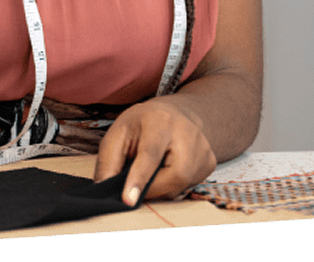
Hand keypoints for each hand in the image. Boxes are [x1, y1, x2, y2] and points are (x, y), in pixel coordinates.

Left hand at [93, 98, 216, 205]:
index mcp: (159, 121)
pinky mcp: (210, 161)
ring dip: (162, 187)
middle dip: (153, 189)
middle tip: (137, 189)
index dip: (138, 178)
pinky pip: (190, 186)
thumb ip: (108, 161)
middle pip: (175, 174)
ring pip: (183, 184)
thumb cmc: (141, 124)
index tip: (128, 200)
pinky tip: (167, 169)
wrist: (172, 113)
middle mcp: (187, 132)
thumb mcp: (118, 133)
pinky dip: (174, 185)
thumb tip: (103, 189)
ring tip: (152, 171)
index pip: (150, 154)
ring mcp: (203, 147)